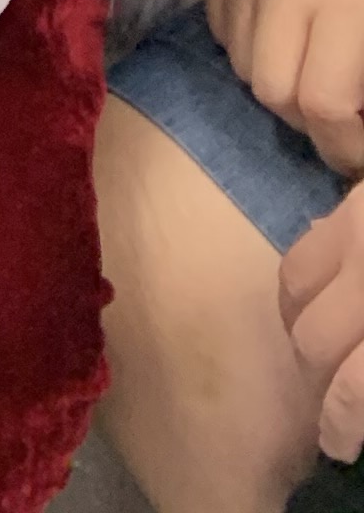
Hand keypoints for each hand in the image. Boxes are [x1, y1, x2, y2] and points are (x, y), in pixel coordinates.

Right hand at [212, 0, 363, 178]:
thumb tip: (354, 113)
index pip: (320, 104)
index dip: (342, 146)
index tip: (359, 152)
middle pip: (271, 91)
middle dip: (306, 119)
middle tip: (336, 116)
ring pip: (239, 62)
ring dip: (274, 81)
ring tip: (307, 71)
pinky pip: (221, 24)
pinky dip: (247, 43)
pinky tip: (278, 32)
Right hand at [284, 188, 363, 464]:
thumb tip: (360, 401)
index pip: (353, 387)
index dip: (341, 425)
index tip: (338, 447)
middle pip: (315, 342)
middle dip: (319, 383)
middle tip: (333, 404)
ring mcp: (355, 229)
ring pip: (294, 294)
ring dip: (302, 332)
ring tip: (324, 354)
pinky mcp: (350, 205)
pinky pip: (302, 252)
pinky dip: (303, 289)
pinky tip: (324, 304)